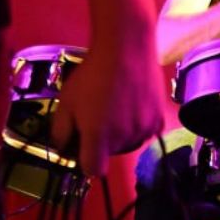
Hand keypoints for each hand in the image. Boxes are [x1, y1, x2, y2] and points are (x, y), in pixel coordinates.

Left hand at [48, 36, 168, 183]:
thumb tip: (63, 149)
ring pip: (128, 144)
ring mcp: (144, 130)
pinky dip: (137, 125)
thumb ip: (60, 133)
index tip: (82, 146)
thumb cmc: (92, 74)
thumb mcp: (65, 102)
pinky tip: (131, 106)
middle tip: (96, 116)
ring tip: (115, 108)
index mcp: (98, 138)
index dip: (84, 161)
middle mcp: (124, 139)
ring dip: (120, 134)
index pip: (92, 170)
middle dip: (101, 143)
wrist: (126, 49)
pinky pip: (145, 133)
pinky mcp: (159, 119)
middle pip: (110, 155)